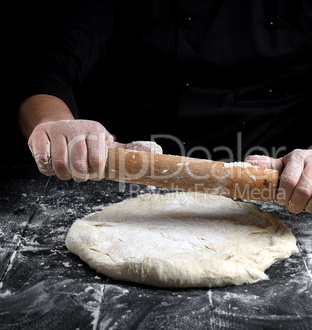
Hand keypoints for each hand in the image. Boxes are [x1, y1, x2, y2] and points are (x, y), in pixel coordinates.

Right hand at [28, 119, 161, 180]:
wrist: (58, 124)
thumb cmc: (87, 140)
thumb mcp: (107, 142)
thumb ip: (128, 150)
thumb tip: (158, 151)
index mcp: (95, 130)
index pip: (97, 160)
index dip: (96, 173)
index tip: (94, 174)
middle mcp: (76, 128)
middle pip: (78, 165)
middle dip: (80, 176)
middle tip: (80, 174)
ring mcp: (57, 130)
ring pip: (60, 165)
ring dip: (64, 175)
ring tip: (67, 172)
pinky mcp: (39, 135)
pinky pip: (42, 160)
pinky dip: (47, 168)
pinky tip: (52, 165)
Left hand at [246, 149, 311, 213]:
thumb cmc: (308, 164)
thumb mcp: (287, 163)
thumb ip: (269, 165)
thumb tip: (247, 163)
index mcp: (298, 157)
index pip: (288, 180)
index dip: (283, 195)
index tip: (282, 201)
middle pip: (304, 190)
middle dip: (296, 204)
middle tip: (294, 207)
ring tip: (308, 207)